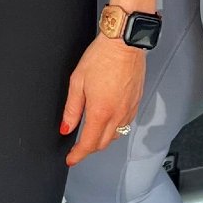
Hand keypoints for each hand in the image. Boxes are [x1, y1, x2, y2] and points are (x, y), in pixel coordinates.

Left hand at [61, 33, 145, 163]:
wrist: (124, 43)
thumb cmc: (101, 57)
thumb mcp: (77, 82)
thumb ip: (72, 109)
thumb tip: (66, 127)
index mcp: (101, 112)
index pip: (89, 144)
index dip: (78, 155)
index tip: (71, 159)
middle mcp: (117, 114)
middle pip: (103, 144)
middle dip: (89, 149)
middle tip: (78, 147)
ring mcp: (129, 109)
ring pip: (116, 135)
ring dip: (103, 139)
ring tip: (92, 134)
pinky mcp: (136, 102)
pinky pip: (125, 124)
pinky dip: (115, 129)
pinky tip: (108, 120)